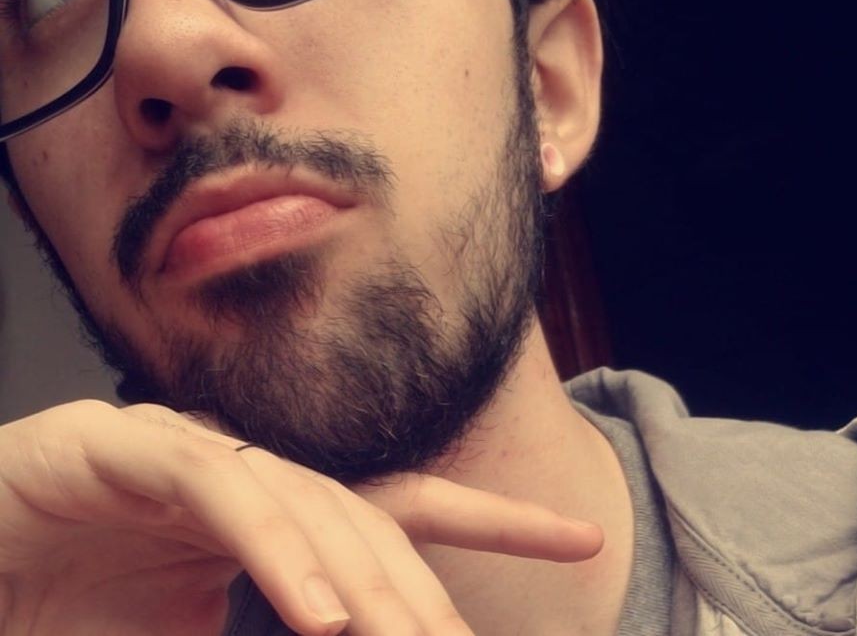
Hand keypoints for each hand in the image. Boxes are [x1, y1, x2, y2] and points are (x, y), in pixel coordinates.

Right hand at [0, 401, 602, 635]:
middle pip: (365, 516)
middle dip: (423, 586)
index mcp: (272, 511)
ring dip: (358, 576)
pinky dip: (274, 549)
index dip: (495, 518)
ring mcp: (190, 450)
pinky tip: (319, 613)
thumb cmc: (66, 600)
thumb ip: (265, 634)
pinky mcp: (125, 446)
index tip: (583, 534)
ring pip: (304, 500)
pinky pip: (222, 493)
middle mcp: (247, 469)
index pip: (401, 510)